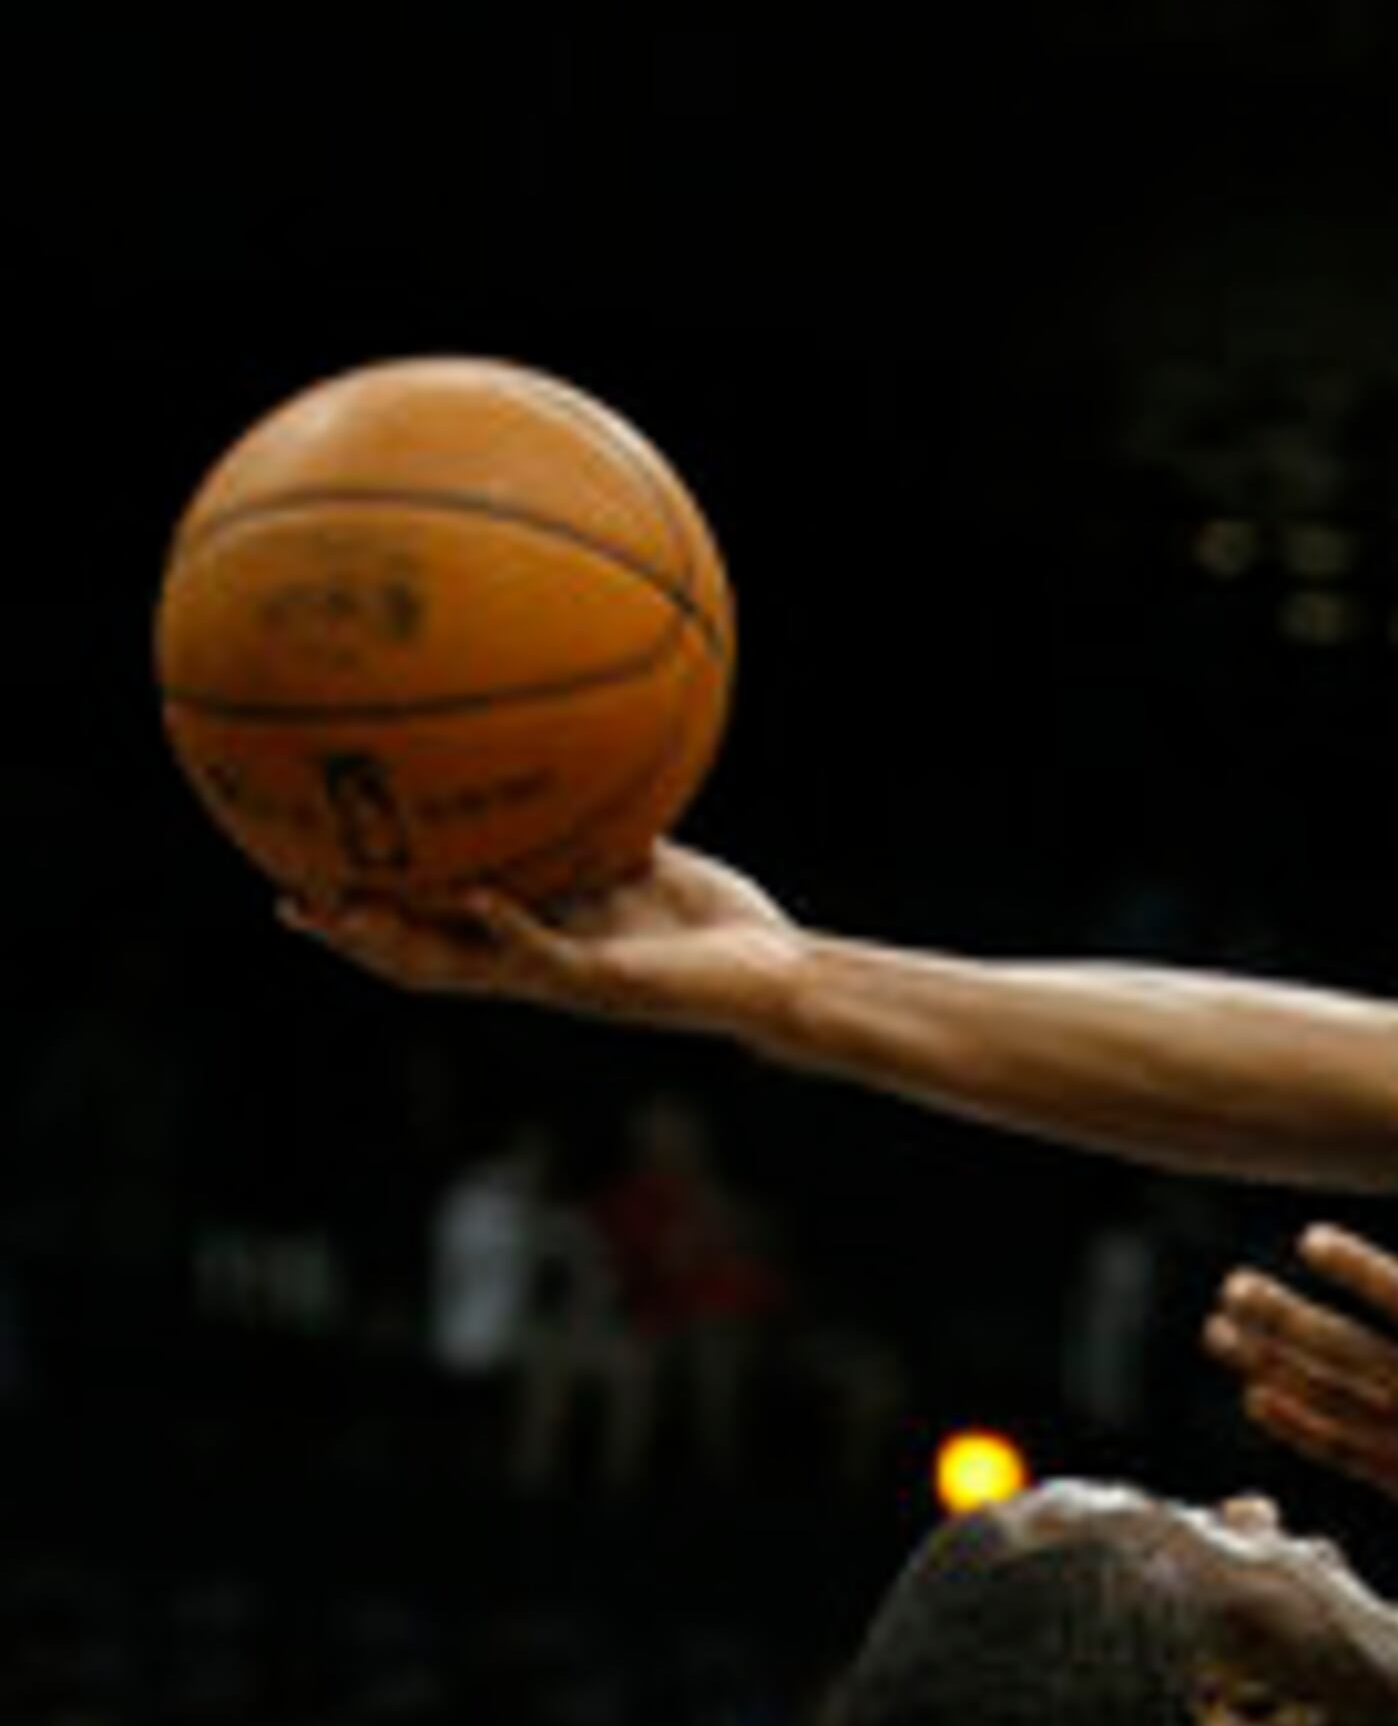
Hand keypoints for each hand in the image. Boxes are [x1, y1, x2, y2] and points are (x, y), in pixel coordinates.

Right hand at [281, 842, 799, 1026]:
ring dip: (404, 944)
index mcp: (533, 936)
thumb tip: (566, 741)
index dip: (369, 907)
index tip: (306, 870)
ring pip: (463, 971)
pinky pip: (545, 957)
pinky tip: (474, 899)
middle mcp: (537, 963)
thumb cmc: (715, 926)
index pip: (431, 927)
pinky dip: (509, 928)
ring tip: (349, 912)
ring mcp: (568, 978)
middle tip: (292, 901)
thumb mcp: (640, 853)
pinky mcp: (609, 984)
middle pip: (420, 958)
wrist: (778, 978)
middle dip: (356, 933)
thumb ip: (596, 818)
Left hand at [1203, 1225, 1397, 1564]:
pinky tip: (1258, 1398)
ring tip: (1223, 1335)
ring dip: (1270, 1367)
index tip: (1310, 1241)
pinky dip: (1297, 1428)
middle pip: (1346, 1353)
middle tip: (1233, 1289)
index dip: (1355, 1269)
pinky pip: (1343, 1455)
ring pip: (1331, 1403)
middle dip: (1282, 1319)